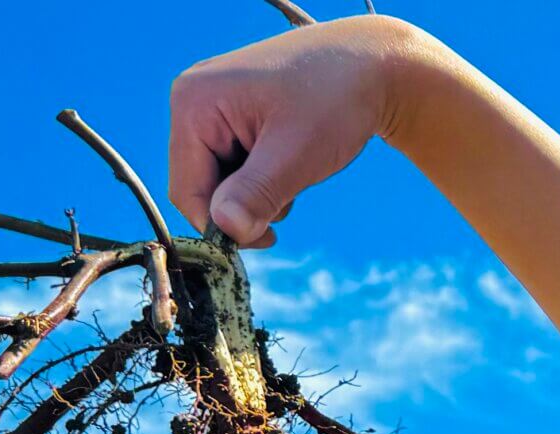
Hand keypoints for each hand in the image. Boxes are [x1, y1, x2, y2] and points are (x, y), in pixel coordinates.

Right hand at [169, 16, 422, 246]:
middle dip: (244, 208)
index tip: (267, 239)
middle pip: (201, 189)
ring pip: (223, 184)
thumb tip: (227, 230)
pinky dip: (265, 182)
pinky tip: (292, 164)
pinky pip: (238, 170)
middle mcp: (194, 102)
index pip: (187, 192)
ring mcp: (215, 109)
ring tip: (295, 173)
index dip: (222, 227)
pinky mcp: (236, 119)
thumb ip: (256, 194)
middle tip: (288, 201)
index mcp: (194, 104)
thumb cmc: (335, 100)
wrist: (372, 67)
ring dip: (258, 197)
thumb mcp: (295, 154)